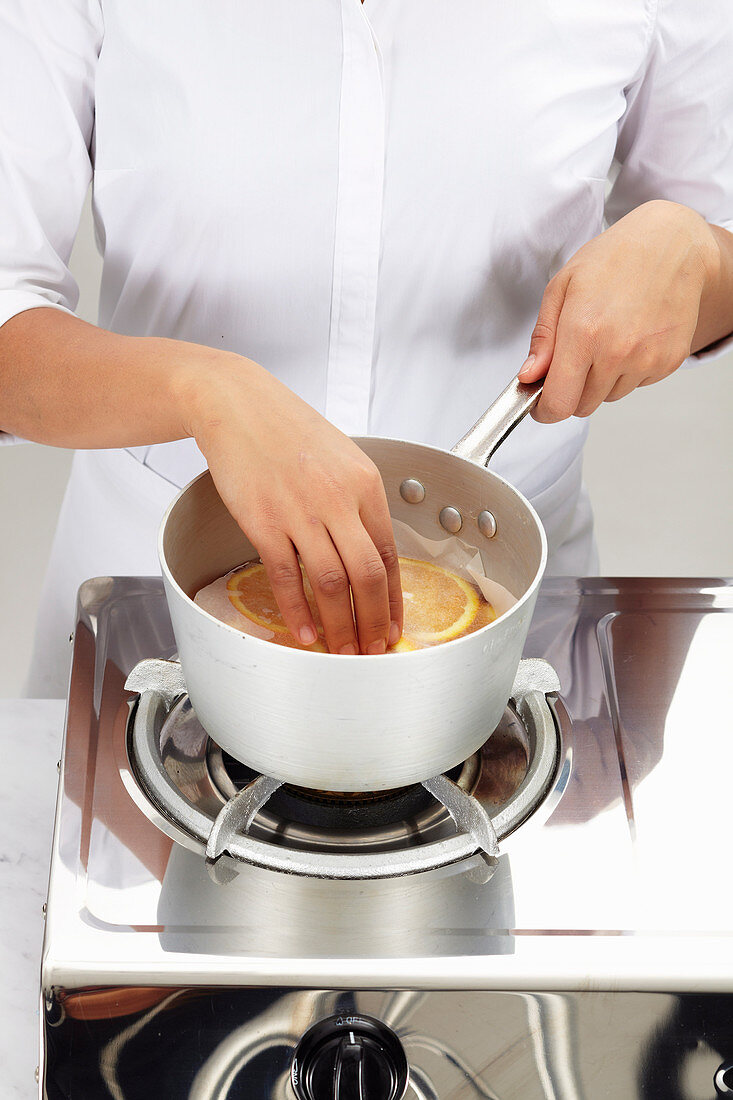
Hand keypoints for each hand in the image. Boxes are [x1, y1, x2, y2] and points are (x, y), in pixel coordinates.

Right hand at [185, 352, 402, 654]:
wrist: (236, 404)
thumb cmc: (286, 428)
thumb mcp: (340, 457)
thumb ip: (357, 501)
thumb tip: (368, 548)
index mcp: (364, 484)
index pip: (390, 555)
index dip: (394, 599)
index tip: (395, 625)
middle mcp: (338, 500)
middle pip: (367, 576)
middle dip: (375, 622)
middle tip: (375, 650)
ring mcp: (300, 512)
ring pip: (331, 584)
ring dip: (340, 625)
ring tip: (343, 651)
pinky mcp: (264, 521)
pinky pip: (287, 578)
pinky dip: (297, 611)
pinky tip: (303, 632)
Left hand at [518, 200, 715, 421]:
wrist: (671, 243)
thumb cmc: (614, 258)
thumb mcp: (562, 288)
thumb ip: (543, 339)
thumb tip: (529, 376)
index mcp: (584, 333)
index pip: (559, 404)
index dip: (544, 410)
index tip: (540, 404)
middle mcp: (618, 352)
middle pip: (583, 406)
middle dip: (573, 389)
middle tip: (578, 354)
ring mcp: (647, 359)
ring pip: (610, 396)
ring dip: (602, 379)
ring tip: (610, 336)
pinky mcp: (670, 361)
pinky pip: (637, 384)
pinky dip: (630, 370)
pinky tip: (632, 336)